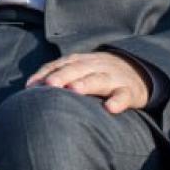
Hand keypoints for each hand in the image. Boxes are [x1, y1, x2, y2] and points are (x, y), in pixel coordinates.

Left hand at [27, 51, 151, 113]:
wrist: (140, 72)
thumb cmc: (101, 75)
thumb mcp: (83, 70)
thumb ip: (60, 76)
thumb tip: (29, 90)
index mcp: (84, 61)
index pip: (62, 64)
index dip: (46, 73)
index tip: (30, 86)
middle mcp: (98, 66)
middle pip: (78, 69)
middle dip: (62, 76)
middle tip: (49, 85)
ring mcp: (114, 78)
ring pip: (99, 79)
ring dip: (86, 84)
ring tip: (74, 91)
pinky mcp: (130, 91)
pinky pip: (124, 96)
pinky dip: (118, 101)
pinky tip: (110, 108)